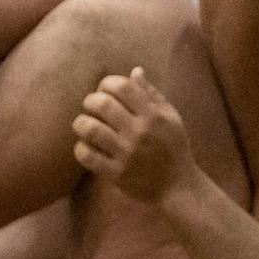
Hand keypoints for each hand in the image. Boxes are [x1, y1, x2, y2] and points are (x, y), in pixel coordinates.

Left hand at [72, 67, 195, 203]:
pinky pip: (87, 156)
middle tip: (91, 107)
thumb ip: (152, 94)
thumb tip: (134, 71)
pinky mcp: (116, 173)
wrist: (178, 187)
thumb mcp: (171, 118)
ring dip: (81, 123)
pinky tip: (85, 146)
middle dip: (90, 100)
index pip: (123, 86)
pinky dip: (81, 148)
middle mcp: (139, 132)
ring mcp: (126, 153)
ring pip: (90, 129)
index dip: (107, 83)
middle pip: (102, 104)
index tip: (105, 90)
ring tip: (84, 125)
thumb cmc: (174, 149)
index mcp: (153, 115)